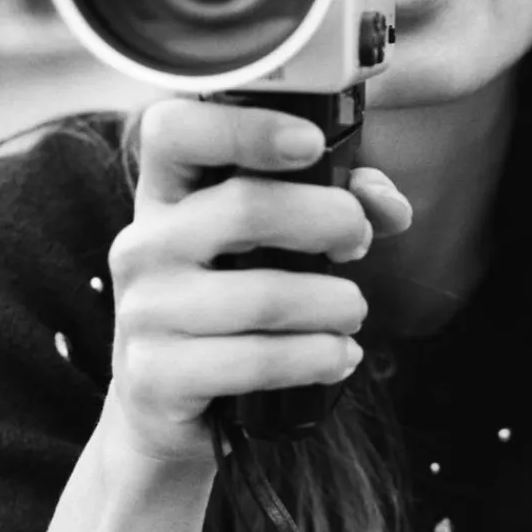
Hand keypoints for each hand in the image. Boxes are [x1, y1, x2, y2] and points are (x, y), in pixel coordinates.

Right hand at [103, 98, 411, 465]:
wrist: (169, 404)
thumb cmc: (232, 306)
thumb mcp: (273, 246)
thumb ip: (333, 206)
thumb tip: (389, 205)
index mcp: (166, 195)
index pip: (176, 131)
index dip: (244, 127)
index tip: (311, 143)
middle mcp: (143, 244)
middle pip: (244, 209)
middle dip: (328, 220)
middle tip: (357, 242)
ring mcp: (142, 312)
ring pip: (263, 296)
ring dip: (334, 304)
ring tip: (353, 312)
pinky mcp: (156, 377)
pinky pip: (256, 361)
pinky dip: (316, 359)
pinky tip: (338, 358)